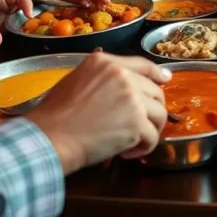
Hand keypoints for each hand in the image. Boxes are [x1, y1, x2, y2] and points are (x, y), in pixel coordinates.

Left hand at [0, 0, 33, 49]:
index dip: (28, 6)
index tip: (30, 20)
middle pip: (25, 0)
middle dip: (31, 11)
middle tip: (35, 26)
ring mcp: (4, 2)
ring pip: (25, 6)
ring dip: (30, 16)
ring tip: (32, 28)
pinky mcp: (7, 10)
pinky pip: (22, 12)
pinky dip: (26, 19)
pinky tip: (27, 28)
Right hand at [25, 52, 170, 173]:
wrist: (51, 136)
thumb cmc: (55, 115)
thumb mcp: (75, 80)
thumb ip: (101, 77)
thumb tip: (123, 84)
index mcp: (105, 62)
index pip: (142, 64)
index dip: (157, 73)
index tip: (166, 79)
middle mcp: (122, 75)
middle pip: (155, 91)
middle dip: (152, 110)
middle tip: (140, 125)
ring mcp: (132, 98)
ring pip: (159, 113)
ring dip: (150, 129)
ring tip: (133, 141)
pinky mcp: (136, 122)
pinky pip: (152, 136)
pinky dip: (143, 147)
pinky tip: (127, 153)